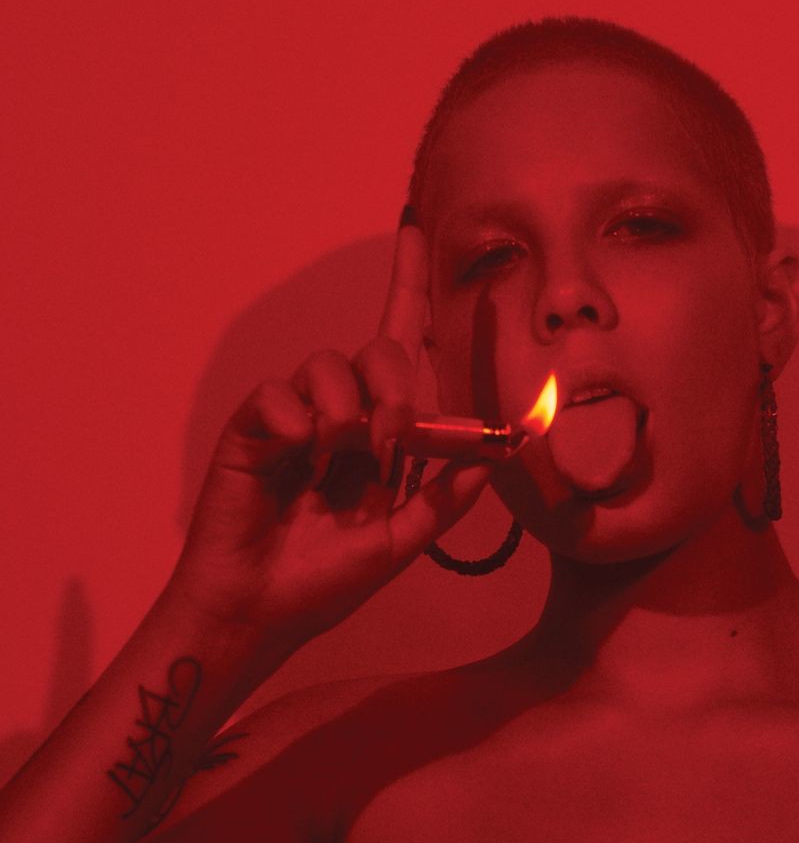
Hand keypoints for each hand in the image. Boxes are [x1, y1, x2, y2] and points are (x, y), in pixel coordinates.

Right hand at [167, 216, 495, 653]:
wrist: (260, 612)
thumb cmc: (323, 584)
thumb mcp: (403, 542)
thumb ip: (447, 496)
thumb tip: (502, 453)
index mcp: (381, 438)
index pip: (401, 350)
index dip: (408, 288)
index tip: (416, 230)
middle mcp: (341, 417)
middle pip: (377, 351)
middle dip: (394, 383)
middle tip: (392, 436)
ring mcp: (295, 418)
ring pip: (329, 364)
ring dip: (347, 407)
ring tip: (337, 454)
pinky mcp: (253, 426)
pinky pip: (279, 393)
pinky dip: (293, 420)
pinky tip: (292, 454)